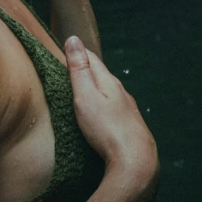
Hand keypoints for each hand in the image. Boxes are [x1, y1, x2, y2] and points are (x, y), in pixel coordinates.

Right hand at [65, 36, 158, 190]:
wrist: (136, 162)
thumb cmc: (106, 129)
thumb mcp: (85, 96)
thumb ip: (79, 69)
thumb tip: (73, 39)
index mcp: (109, 82)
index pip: (92, 59)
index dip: (78, 53)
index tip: (65, 48)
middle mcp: (122, 93)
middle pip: (102, 75)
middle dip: (87, 69)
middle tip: (70, 66)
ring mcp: (128, 111)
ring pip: (110, 93)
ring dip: (97, 89)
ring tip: (84, 90)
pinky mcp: (130, 127)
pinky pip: (114, 110)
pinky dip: (104, 106)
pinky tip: (101, 115)